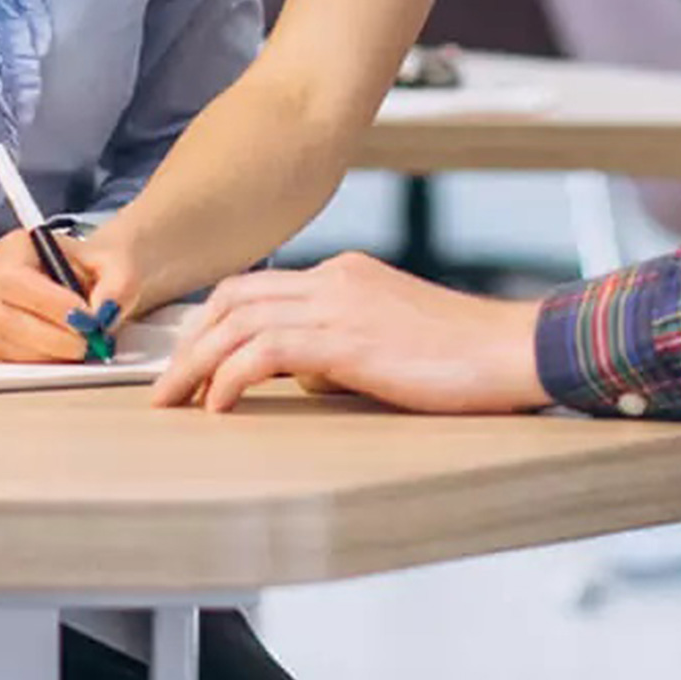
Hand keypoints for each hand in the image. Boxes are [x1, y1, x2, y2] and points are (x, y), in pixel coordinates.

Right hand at [0, 226, 107, 362]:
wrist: (96, 275)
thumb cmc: (98, 265)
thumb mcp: (119, 263)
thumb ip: (118, 285)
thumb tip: (103, 313)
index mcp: (16, 247)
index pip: (15, 280)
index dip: (50, 305)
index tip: (87, 320)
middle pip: (4, 317)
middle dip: (52, 338)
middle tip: (90, 342)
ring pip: (0, 342)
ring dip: (45, 354)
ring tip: (80, 347)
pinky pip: (1, 356)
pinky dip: (34, 361)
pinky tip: (59, 354)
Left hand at [151, 252, 548, 414]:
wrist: (516, 349)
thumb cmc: (465, 357)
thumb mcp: (390, 342)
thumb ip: (341, 348)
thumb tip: (302, 377)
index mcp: (343, 274)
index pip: (256, 288)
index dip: (211, 323)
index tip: (186, 358)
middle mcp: (334, 278)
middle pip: (232, 298)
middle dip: (188, 342)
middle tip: (164, 386)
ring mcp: (339, 304)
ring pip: (238, 321)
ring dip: (196, 363)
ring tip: (174, 401)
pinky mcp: (348, 338)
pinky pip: (266, 351)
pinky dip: (230, 376)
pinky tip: (217, 405)